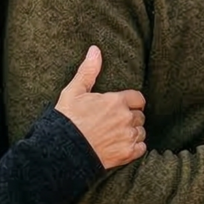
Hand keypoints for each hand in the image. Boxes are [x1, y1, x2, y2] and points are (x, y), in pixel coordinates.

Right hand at [52, 46, 147, 169]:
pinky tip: (122, 145)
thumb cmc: (66, 120)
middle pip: (140, 116)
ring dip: (133, 132)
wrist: (62, 150)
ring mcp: (127, 137)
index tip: (123, 106)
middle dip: (131, 117)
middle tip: (117, 121)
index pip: (138, 98)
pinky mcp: (126, 154)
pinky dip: (135, 147)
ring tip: (118, 134)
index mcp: (116, 102)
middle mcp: (125, 119)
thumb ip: (88, 71)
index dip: (131, 102)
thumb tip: (95, 50)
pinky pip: (141, 148)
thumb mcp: (73, 92)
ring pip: (141, 132)